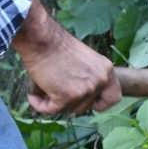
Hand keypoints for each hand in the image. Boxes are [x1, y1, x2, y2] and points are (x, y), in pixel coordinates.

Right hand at [11, 0, 121, 116]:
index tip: (90, 104)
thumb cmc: (58, 46)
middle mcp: (100, 81)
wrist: (43, 38)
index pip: (114, 97)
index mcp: (107, 70)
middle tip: (56, 90)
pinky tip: (32, 97)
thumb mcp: (86, 60)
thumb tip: (82, 98)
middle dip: (71, 102)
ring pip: (69, 109)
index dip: (101, 103)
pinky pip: (51, 110)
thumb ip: (90, 77)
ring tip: (43, 90)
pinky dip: (40, 105)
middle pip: (87, 106)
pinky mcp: (66, 96)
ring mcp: (85, 90)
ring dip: (55, 103)